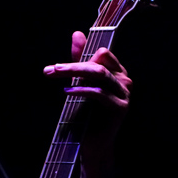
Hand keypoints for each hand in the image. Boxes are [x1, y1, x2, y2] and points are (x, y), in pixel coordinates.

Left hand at [43, 31, 131, 149]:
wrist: (93, 145)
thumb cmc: (87, 114)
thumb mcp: (81, 82)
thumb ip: (80, 59)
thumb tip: (77, 33)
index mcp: (118, 72)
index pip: (102, 52)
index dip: (80, 55)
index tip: (57, 66)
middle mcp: (125, 80)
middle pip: (99, 60)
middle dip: (73, 64)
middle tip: (51, 70)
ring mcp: (125, 94)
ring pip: (98, 73)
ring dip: (74, 72)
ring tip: (56, 75)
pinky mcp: (121, 107)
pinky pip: (99, 93)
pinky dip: (81, 90)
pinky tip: (67, 91)